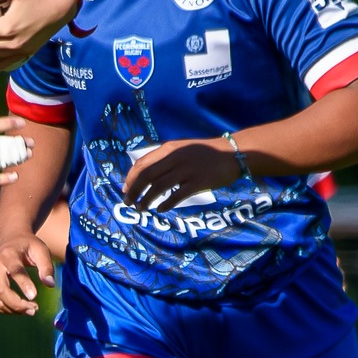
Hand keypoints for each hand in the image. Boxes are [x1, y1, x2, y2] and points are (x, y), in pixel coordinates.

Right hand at [0, 233, 55, 315]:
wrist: (9, 237)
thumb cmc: (28, 245)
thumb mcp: (40, 250)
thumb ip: (46, 267)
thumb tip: (50, 285)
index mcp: (8, 254)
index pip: (15, 271)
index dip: (24, 284)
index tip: (34, 297)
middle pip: (1, 290)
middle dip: (18, 304)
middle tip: (35, 309)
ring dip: (14, 309)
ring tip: (31, 310)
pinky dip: (8, 309)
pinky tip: (22, 308)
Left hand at [122, 138, 241, 210]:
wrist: (233, 153)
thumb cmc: (206, 153)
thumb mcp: (183, 148)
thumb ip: (166, 158)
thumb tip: (146, 175)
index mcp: (169, 148)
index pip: (142, 163)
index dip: (130, 178)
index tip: (125, 189)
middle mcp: (175, 158)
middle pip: (146, 176)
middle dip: (133, 191)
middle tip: (127, 202)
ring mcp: (187, 170)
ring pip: (158, 187)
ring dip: (146, 200)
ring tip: (141, 208)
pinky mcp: (198, 182)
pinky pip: (177, 196)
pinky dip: (166, 204)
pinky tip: (161, 209)